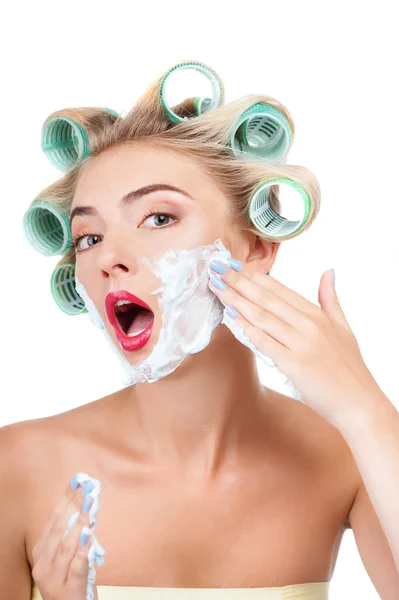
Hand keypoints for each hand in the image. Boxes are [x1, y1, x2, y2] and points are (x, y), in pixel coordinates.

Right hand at [31, 476, 97, 599]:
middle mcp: (42, 563)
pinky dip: (82, 550)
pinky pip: (76, 567)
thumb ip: (72, 532)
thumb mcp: (67, 554)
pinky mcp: (67, 591)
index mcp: (41, 550)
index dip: (66, 497)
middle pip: (60, 528)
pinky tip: (89, 536)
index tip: (79, 480)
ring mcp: (52, 578)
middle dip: (75, 505)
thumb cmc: (70, 579)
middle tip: (89, 488)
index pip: (53, 518)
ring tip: (91, 505)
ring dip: (81, 522)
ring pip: (66, 546)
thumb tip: (86, 500)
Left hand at [208, 258, 383, 426]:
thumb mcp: (343, 326)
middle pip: (266, 298)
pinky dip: (245, 327)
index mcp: (316, 314)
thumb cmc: (349, 367)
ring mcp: (300, 343)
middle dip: (238, 281)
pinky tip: (229, 316)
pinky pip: (263, 342)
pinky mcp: (293, 364)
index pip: (279, 289)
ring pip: (261, 316)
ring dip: (235, 300)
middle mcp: (308, 324)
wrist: (358, 402)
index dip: (254, 275)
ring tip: (216, 287)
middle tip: (216, 268)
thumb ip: (331, 298)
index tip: (234, 264)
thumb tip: (328, 272)